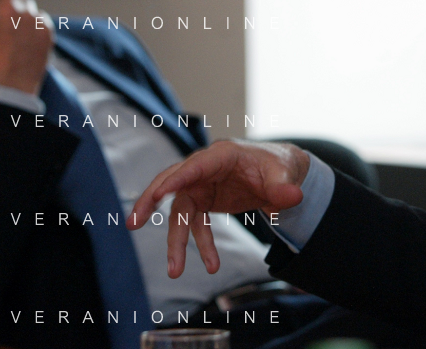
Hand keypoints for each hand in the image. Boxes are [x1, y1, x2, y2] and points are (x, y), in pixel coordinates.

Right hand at [128, 140, 309, 277]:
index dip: (177, 178)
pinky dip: (200, 244)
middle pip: (172, 182)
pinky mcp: (205, 200)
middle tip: (133, 222)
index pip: (195, 165)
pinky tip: (211, 264)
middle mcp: (206, 168)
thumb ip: (284, 187)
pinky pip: (195, 223)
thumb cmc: (279, 166)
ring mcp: (203, 185)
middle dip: (151, 201)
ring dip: (176, 240)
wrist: (281, 174)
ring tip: (174, 270)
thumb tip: (292, 197)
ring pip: (180, 211)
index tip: (158, 194)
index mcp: (223, 155)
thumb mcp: (285, 175)